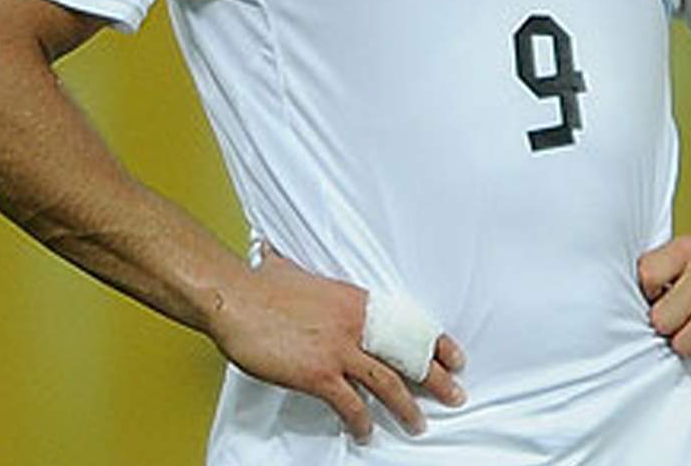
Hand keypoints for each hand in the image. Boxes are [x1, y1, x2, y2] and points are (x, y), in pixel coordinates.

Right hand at [205, 250, 465, 440]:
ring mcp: (339, 350)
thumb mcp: (299, 272)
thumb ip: (309, 276)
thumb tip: (287, 259)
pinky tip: (365, 432)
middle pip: (407, 355)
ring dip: (406, 407)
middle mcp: (356, 325)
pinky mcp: (318, 374)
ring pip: (387, 383)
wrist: (235, 297)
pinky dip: (361, 421)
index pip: (410, 324)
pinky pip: (349, 404)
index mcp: (358, 301)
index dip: (437, 344)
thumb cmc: (261, 284)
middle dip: (436, 378)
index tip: (455, 358)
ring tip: (417, 423)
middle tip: (455, 394)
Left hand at [636, 234, 690, 368]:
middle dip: (671, 326)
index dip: (651, 296)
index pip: (646, 278)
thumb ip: (651, 275)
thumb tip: (618, 313)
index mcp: (688, 249)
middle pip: (662, 322)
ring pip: (685, 346)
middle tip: (689, 317)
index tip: (664, 296)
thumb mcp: (679, 258)